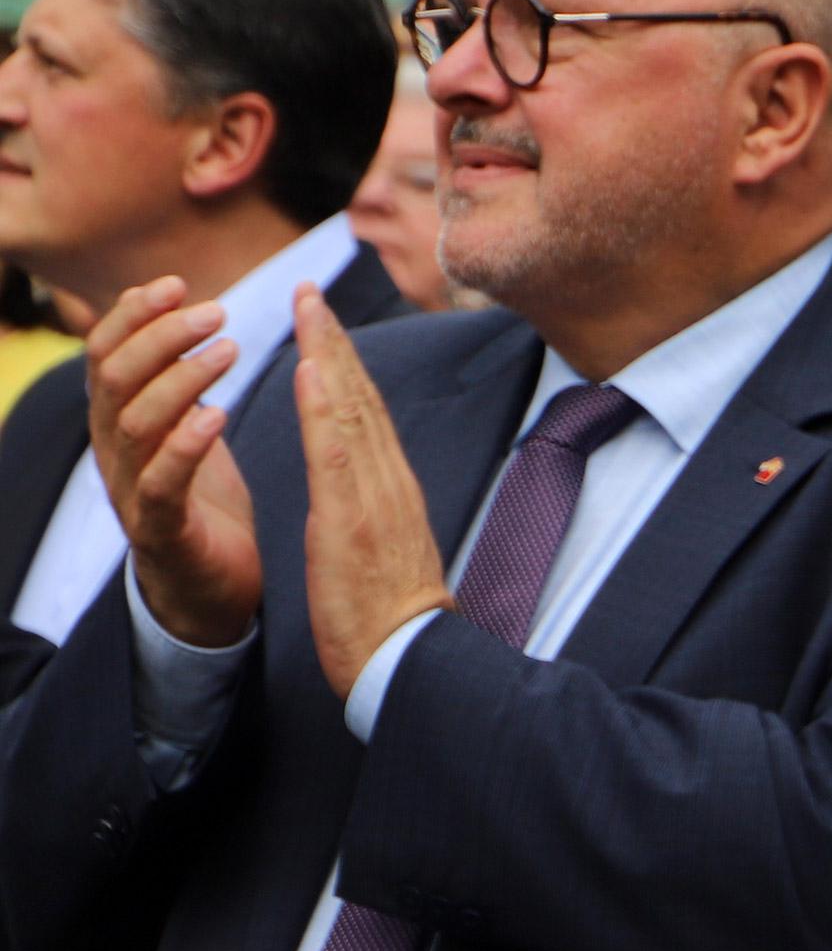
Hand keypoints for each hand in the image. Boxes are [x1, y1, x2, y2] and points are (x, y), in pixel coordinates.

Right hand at [82, 277, 259, 648]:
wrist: (208, 591)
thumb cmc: (202, 500)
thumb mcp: (184, 426)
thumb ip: (175, 377)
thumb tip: (177, 308)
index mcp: (119, 423)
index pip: (105, 355)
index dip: (133, 315)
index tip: (176, 283)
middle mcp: (115, 453)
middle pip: (115, 379)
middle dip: (160, 336)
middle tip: (216, 311)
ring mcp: (131, 493)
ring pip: (135, 424)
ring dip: (180, 380)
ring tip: (229, 350)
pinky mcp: (160, 532)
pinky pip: (160, 485)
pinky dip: (186, 446)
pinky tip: (218, 416)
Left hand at [292, 289, 450, 693]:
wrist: (408, 659)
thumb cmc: (393, 617)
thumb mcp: (385, 548)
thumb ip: (372, 508)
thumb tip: (359, 486)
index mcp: (392, 487)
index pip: (365, 412)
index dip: (343, 363)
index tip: (321, 322)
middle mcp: (389, 480)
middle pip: (360, 397)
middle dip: (332, 341)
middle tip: (309, 291)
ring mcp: (374, 497)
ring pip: (349, 411)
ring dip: (325, 354)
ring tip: (305, 309)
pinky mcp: (352, 519)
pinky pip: (334, 454)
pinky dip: (322, 408)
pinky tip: (309, 371)